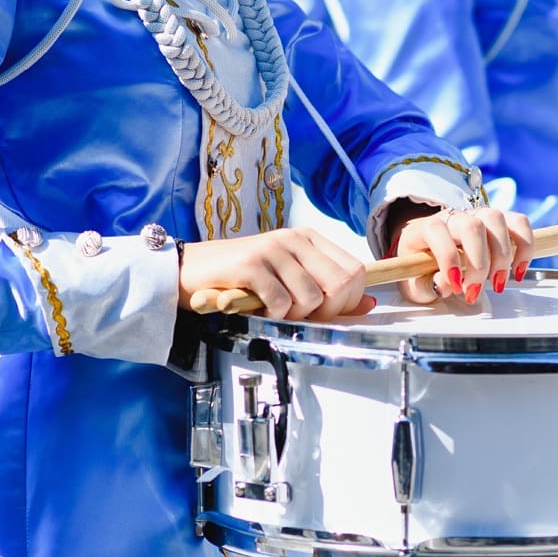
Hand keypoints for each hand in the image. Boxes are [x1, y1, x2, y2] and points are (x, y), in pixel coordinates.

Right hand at [179, 228, 372, 319]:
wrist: (190, 270)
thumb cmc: (240, 278)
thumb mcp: (288, 280)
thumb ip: (328, 291)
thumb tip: (368, 304)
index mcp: (308, 239)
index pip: (355, 271)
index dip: (348, 302)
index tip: (325, 313)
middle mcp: (293, 239)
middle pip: (340, 285)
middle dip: (326, 313)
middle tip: (299, 317)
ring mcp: (272, 250)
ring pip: (312, 298)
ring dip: (295, 316)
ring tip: (273, 310)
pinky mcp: (250, 265)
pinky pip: (281, 302)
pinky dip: (273, 315)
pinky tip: (259, 309)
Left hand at [389, 206, 533, 304]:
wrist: (430, 254)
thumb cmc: (422, 270)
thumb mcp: (415, 285)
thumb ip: (426, 286)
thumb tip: (446, 284)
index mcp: (425, 228)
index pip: (437, 230)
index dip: (448, 258)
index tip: (455, 285)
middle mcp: (453, 217)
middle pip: (472, 226)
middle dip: (479, 264)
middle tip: (475, 291)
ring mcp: (477, 215)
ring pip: (497, 219)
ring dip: (503, 256)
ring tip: (498, 283)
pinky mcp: (498, 222)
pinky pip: (519, 222)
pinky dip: (525, 246)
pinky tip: (517, 270)